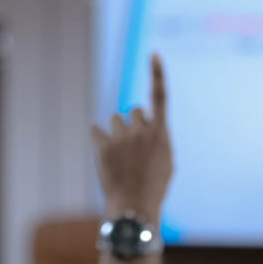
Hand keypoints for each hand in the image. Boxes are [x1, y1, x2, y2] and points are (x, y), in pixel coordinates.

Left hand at [91, 53, 172, 221]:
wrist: (135, 209)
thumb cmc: (154, 187)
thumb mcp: (166, 162)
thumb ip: (157, 137)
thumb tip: (146, 121)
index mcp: (162, 134)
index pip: (160, 96)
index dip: (157, 73)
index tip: (153, 54)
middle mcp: (142, 131)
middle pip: (134, 111)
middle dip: (133, 124)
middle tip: (134, 149)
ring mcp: (122, 138)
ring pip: (116, 120)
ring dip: (118, 133)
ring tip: (122, 158)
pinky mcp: (103, 146)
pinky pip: (96, 131)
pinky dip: (99, 140)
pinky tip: (105, 156)